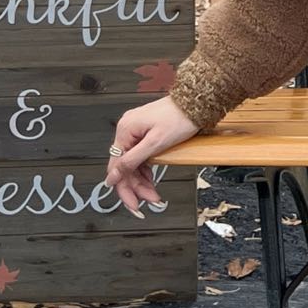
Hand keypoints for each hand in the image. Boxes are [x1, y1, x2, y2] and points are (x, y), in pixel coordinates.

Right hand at [105, 95, 198, 216]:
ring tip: (154, 195)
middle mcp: (127, 130)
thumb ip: (132, 161)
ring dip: (142, 182)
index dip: (124, 189)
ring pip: (133, 164)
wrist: (196, 103)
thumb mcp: (155, 143)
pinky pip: (140, 157)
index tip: (132, 205)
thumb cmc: (179, 118)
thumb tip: (112, 176)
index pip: (116, 167)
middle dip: (137, 187)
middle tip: (150, 201)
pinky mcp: (145, 133)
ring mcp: (136, 131)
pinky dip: (146, 171)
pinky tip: (152, 180)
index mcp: (125, 131)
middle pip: (125, 167)